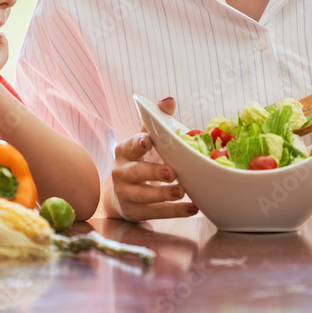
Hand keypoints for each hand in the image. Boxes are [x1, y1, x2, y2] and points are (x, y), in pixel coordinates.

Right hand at [108, 97, 195, 220]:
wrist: (121, 194)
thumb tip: (169, 100)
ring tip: (181, 192)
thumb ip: (157, 121)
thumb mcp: (146, 140)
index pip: (131, 145)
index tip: (148, 140)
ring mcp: (125, 194)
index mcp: (124, 150)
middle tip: (172, 173)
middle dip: (153, 173)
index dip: (139, 143)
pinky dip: (173, 212)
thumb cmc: (140, 160)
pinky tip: (191, 208)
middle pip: (135, 172)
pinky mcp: (133, 212)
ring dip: (163, 195)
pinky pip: (154, 212)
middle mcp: (121, 172)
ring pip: (143, 196)